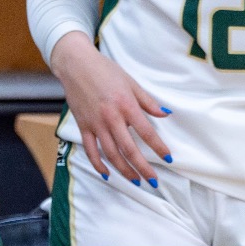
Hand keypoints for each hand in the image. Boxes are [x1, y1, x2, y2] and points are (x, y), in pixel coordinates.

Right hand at [51, 31, 170, 184]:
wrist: (76, 65)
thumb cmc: (105, 70)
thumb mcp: (131, 82)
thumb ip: (147, 101)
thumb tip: (165, 114)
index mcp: (126, 106)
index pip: (147, 132)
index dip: (159, 147)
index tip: (168, 158)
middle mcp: (111, 118)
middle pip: (129, 150)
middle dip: (143, 167)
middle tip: (153, 180)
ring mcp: (95, 124)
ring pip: (110, 154)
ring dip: (124, 170)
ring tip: (135, 180)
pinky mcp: (83, 126)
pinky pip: (90, 150)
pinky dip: (98, 164)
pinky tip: (107, 174)